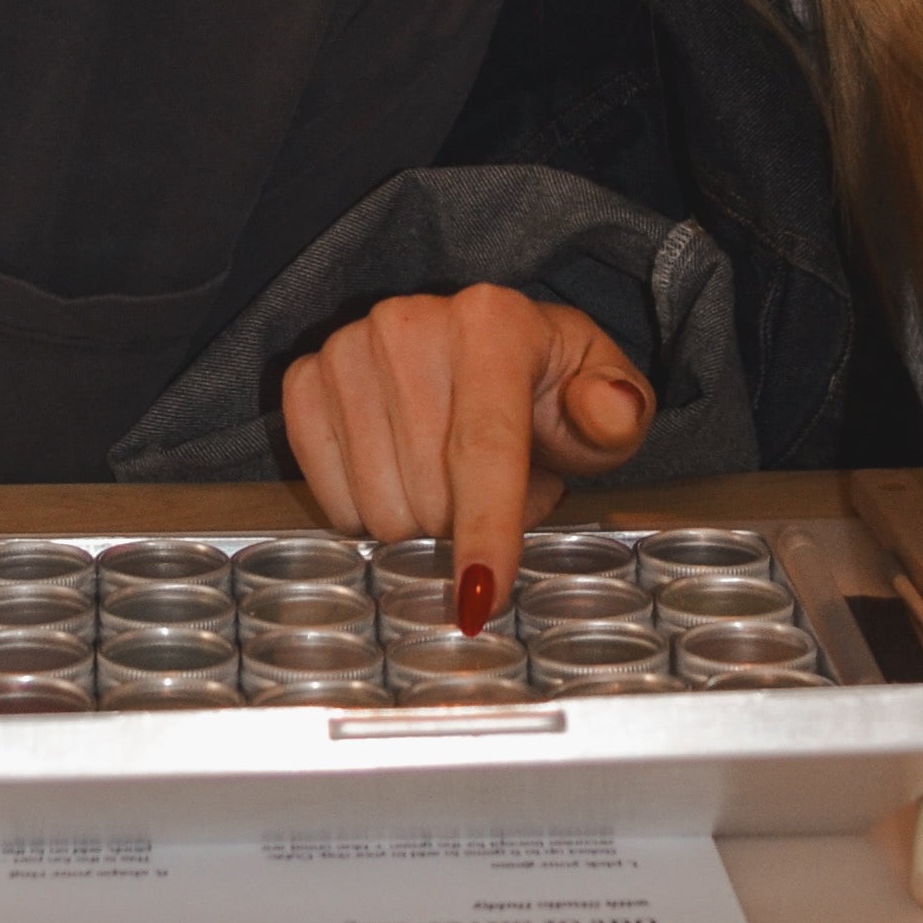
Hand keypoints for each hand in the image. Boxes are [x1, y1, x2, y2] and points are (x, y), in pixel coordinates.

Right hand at [281, 287, 655, 623]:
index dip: (485, 532)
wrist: (484, 349)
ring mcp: (348, 349)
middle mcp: (409, 324)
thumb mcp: (605, 399)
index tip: (481, 600)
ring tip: (453, 479)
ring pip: (377, 505)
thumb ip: (617, 413)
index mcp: (492, 322)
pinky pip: (328, 495)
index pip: (483, 447)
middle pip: (428, 495)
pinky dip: (366, 511)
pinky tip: (400, 474)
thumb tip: (608, 411)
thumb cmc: (548, 388)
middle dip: (467, 524)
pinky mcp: (306, 379)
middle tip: (500, 493)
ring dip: (420, 520)